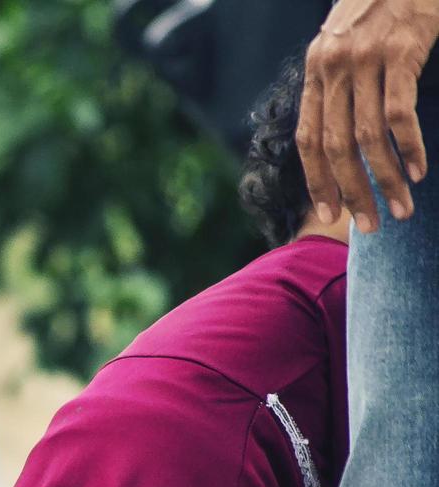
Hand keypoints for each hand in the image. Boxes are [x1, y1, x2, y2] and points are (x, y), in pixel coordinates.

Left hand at [298, 0, 438, 231]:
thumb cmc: (383, 5)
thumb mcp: (346, 42)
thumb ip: (339, 83)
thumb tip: (341, 137)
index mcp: (316, 70)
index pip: (308, 138)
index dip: (317, 180)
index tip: (329, 213)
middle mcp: (333, 67)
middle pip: (334, 147)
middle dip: (351, 191)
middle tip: (369, 225)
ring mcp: (365, 59)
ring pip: (367, 137)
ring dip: (385, 179)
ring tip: (401, 208)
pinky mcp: (401, 50)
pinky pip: (399, 114)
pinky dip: (409, 147)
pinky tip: (418, 170)